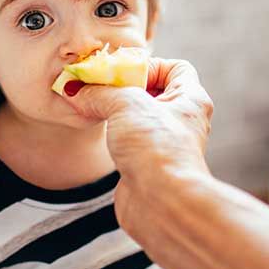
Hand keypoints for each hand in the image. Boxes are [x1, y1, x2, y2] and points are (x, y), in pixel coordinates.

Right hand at [62, 58, 213, 233]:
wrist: (162, 203)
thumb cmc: (158, 149)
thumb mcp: (126, 104)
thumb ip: (100, 93)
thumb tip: (77, 92)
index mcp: (191, 99)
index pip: (176, 68)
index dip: (148, 65)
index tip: (121, 72)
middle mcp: (182, 121)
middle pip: (153, 92)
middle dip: (124, 89)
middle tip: (99, 88)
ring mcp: (164, 145)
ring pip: (138, 119)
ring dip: (116, 113)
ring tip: (93, 108)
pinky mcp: (147, 167)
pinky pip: (129, 142)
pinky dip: (113, 136)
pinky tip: (99, 134)